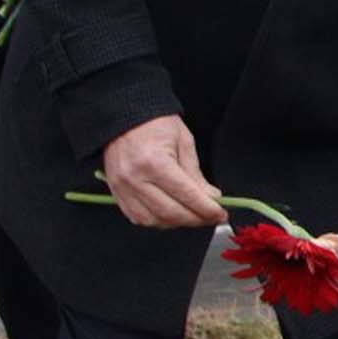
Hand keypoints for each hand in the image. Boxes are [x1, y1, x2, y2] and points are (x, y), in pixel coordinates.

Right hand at [101, 115, 224, 227]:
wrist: (124, 115)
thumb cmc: (154, 123)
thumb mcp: (183, 142)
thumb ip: (196, 174)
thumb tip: (211, 198)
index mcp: (155, 162)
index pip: (186, 195)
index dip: (207, 209)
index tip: (220, 214)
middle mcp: (135, 178)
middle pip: (171, 213)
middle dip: (196, 219)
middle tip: (211, 217)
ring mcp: (123, 188)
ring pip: (154, 221)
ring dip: (177, 223)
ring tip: (192, 215)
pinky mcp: (116, 193)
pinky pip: (138, 218)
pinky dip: (157, 221)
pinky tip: (170, 214)